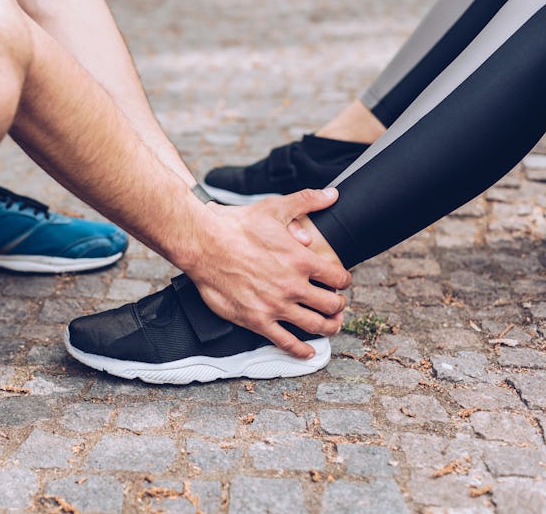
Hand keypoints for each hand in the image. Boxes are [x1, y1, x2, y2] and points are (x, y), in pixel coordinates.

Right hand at [182, 188, 350, 358]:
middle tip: (336, 305)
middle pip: (331, 304)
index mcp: (302, 260)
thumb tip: (331, 194)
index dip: (343, 280)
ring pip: (315, 325)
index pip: (338, 277)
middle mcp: (293, 285)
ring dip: (328, 327)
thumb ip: (307, 201)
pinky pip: (286, 342)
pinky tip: (307, 352)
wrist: (203, 244)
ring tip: (330, 326)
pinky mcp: (257, 320)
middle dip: (338, 305)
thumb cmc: (236, 226)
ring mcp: (276, 305)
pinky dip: (301, 350)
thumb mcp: (275, 208)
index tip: (339, 282)